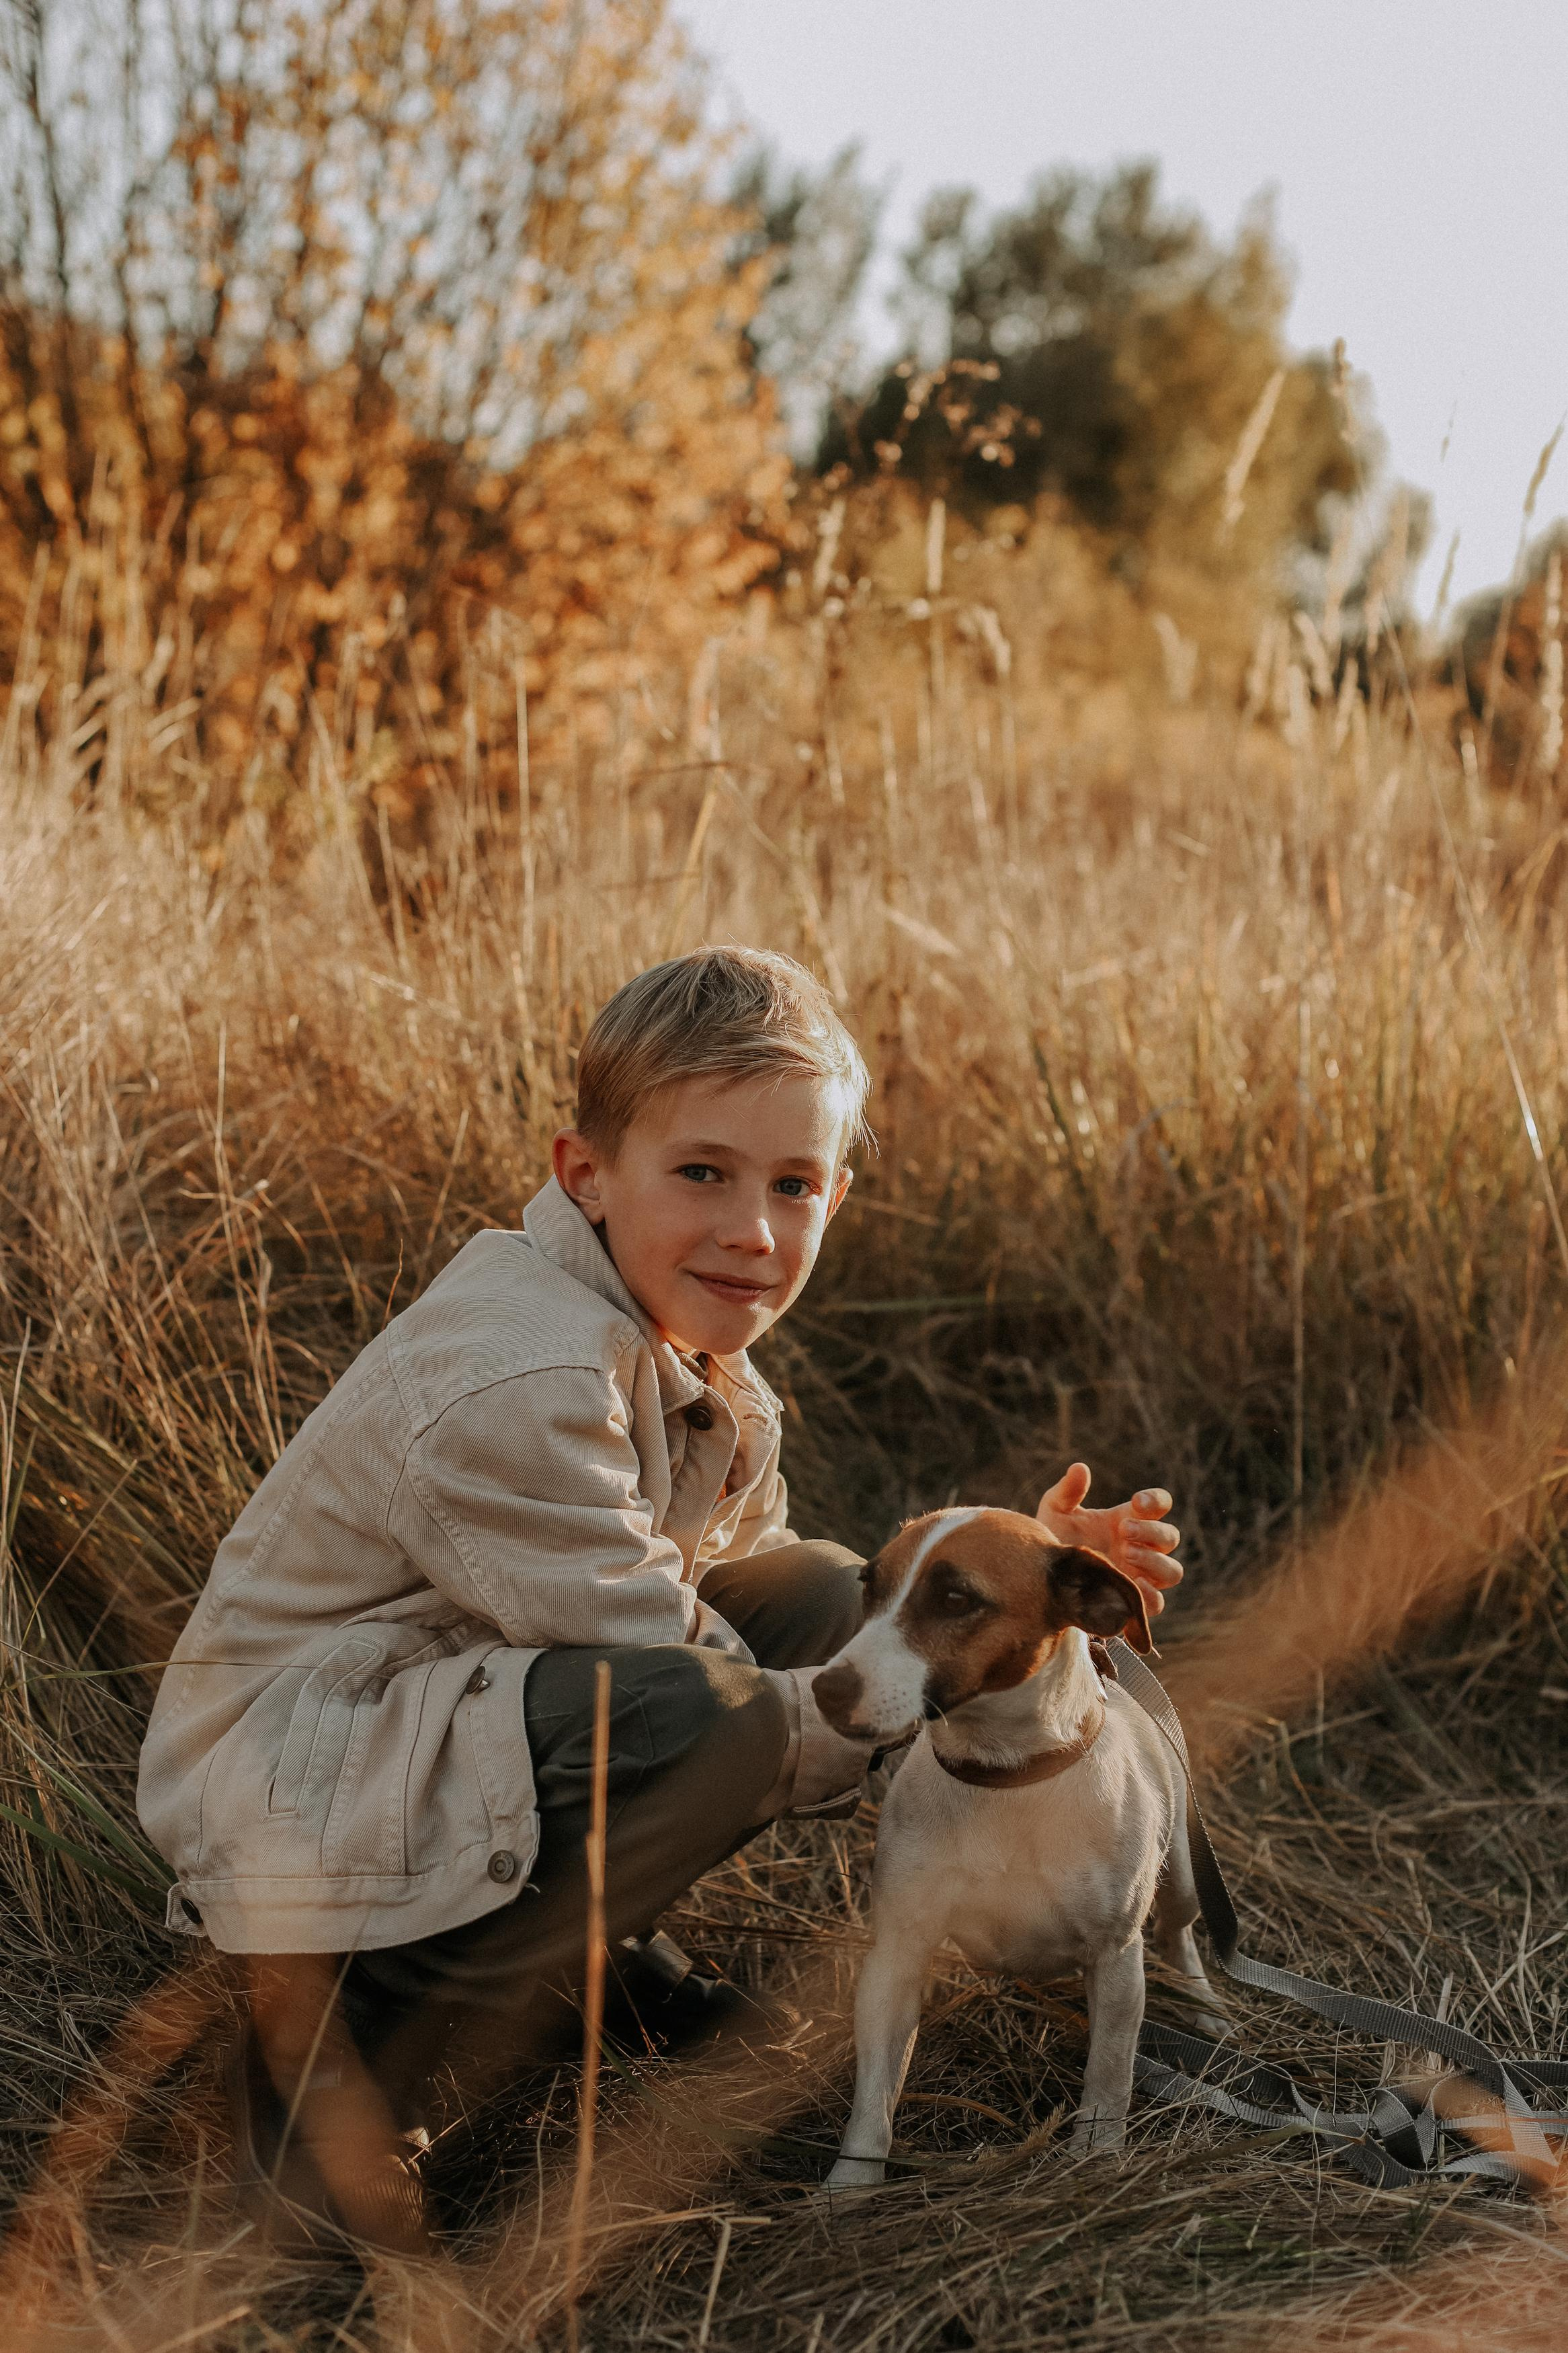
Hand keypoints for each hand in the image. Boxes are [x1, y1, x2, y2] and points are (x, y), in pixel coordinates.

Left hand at [1035, 1462, 1182, 1615]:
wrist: (1043, 1579)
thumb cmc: (1054, 1538)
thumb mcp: (1055, 1511)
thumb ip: (1067, 1491)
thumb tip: (1080, 1468)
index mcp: (1129, 1519)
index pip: (1160, 1504)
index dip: (1157, 1501)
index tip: (1137, 1501)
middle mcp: (1141, 1547)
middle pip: (1170, 1537)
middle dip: (1151, 1531)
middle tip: (1123, 1530)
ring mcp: (1141, 1576)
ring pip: (1172, 1571)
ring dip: (1154, 1561)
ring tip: (1126, 1553)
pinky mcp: (1132, 1602)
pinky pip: (1158, 1603)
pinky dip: (1151, 1595)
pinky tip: (1133, 1585)